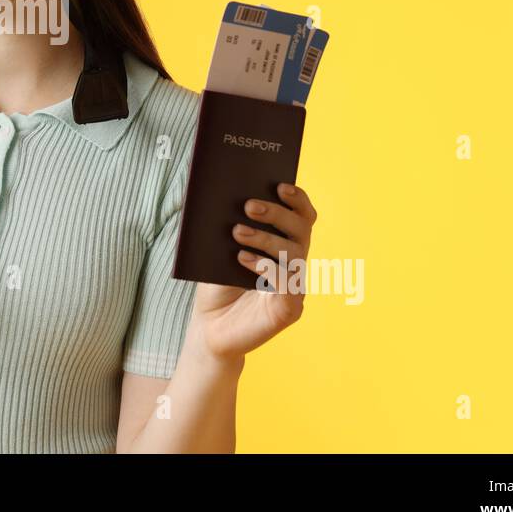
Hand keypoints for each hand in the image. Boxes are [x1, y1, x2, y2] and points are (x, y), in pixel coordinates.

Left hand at [191, 182, 318, 362]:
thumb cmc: (216, 284)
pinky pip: (287, 284)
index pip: (302, 216)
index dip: (297, 199)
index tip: (279, 184)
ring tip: (236, 231)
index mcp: (283, 244)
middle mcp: (294, 263)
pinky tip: (242, 259)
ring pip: (293, 253)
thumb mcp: (220, 249)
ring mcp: (295, 287)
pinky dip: (265, 266)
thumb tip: (226, 192)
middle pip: (301, 229)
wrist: (209, 327)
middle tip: (248, 205)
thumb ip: (230, 224)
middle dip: (276, 213)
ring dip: (265, 238)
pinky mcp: (289, 310)